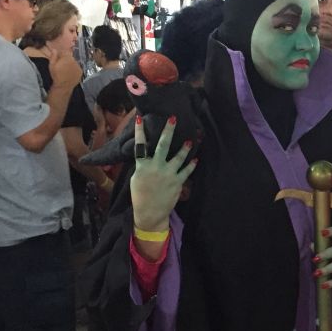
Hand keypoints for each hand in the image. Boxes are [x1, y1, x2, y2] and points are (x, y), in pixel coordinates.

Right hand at [45, 44, 81, 89]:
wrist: (63, 86)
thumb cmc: (56, 75)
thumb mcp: (52, 65)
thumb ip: (53, 56)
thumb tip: (54, 50)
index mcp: (67, 58)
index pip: (65, 52)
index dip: (61, 54)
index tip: (59, 57)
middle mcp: (74, 60)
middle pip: (70, 57)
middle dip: (66, 59)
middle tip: (62, 65)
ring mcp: (78, 66)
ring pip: (74, 62)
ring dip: (71, 64)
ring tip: (66, 70)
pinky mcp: (81, 71)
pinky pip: (77, 68)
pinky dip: (74, 69)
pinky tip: (70, 73)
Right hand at [131, 116, 195, 231]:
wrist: (150, 212)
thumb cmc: (140, 195)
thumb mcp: (136, 179)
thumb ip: (142, 166)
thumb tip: (145, 155)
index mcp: (143, 166)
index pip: (140, 145)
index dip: (139, 131)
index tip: (139, 118)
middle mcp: (156, 167)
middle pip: (163, 145)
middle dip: (168, 131)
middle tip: (173, 119)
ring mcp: (168, 174)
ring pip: (179, 157)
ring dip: (185, 147)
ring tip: (190, 140)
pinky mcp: (177, 182)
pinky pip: (186, 171)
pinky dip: (191, 165)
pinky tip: (195, 159)